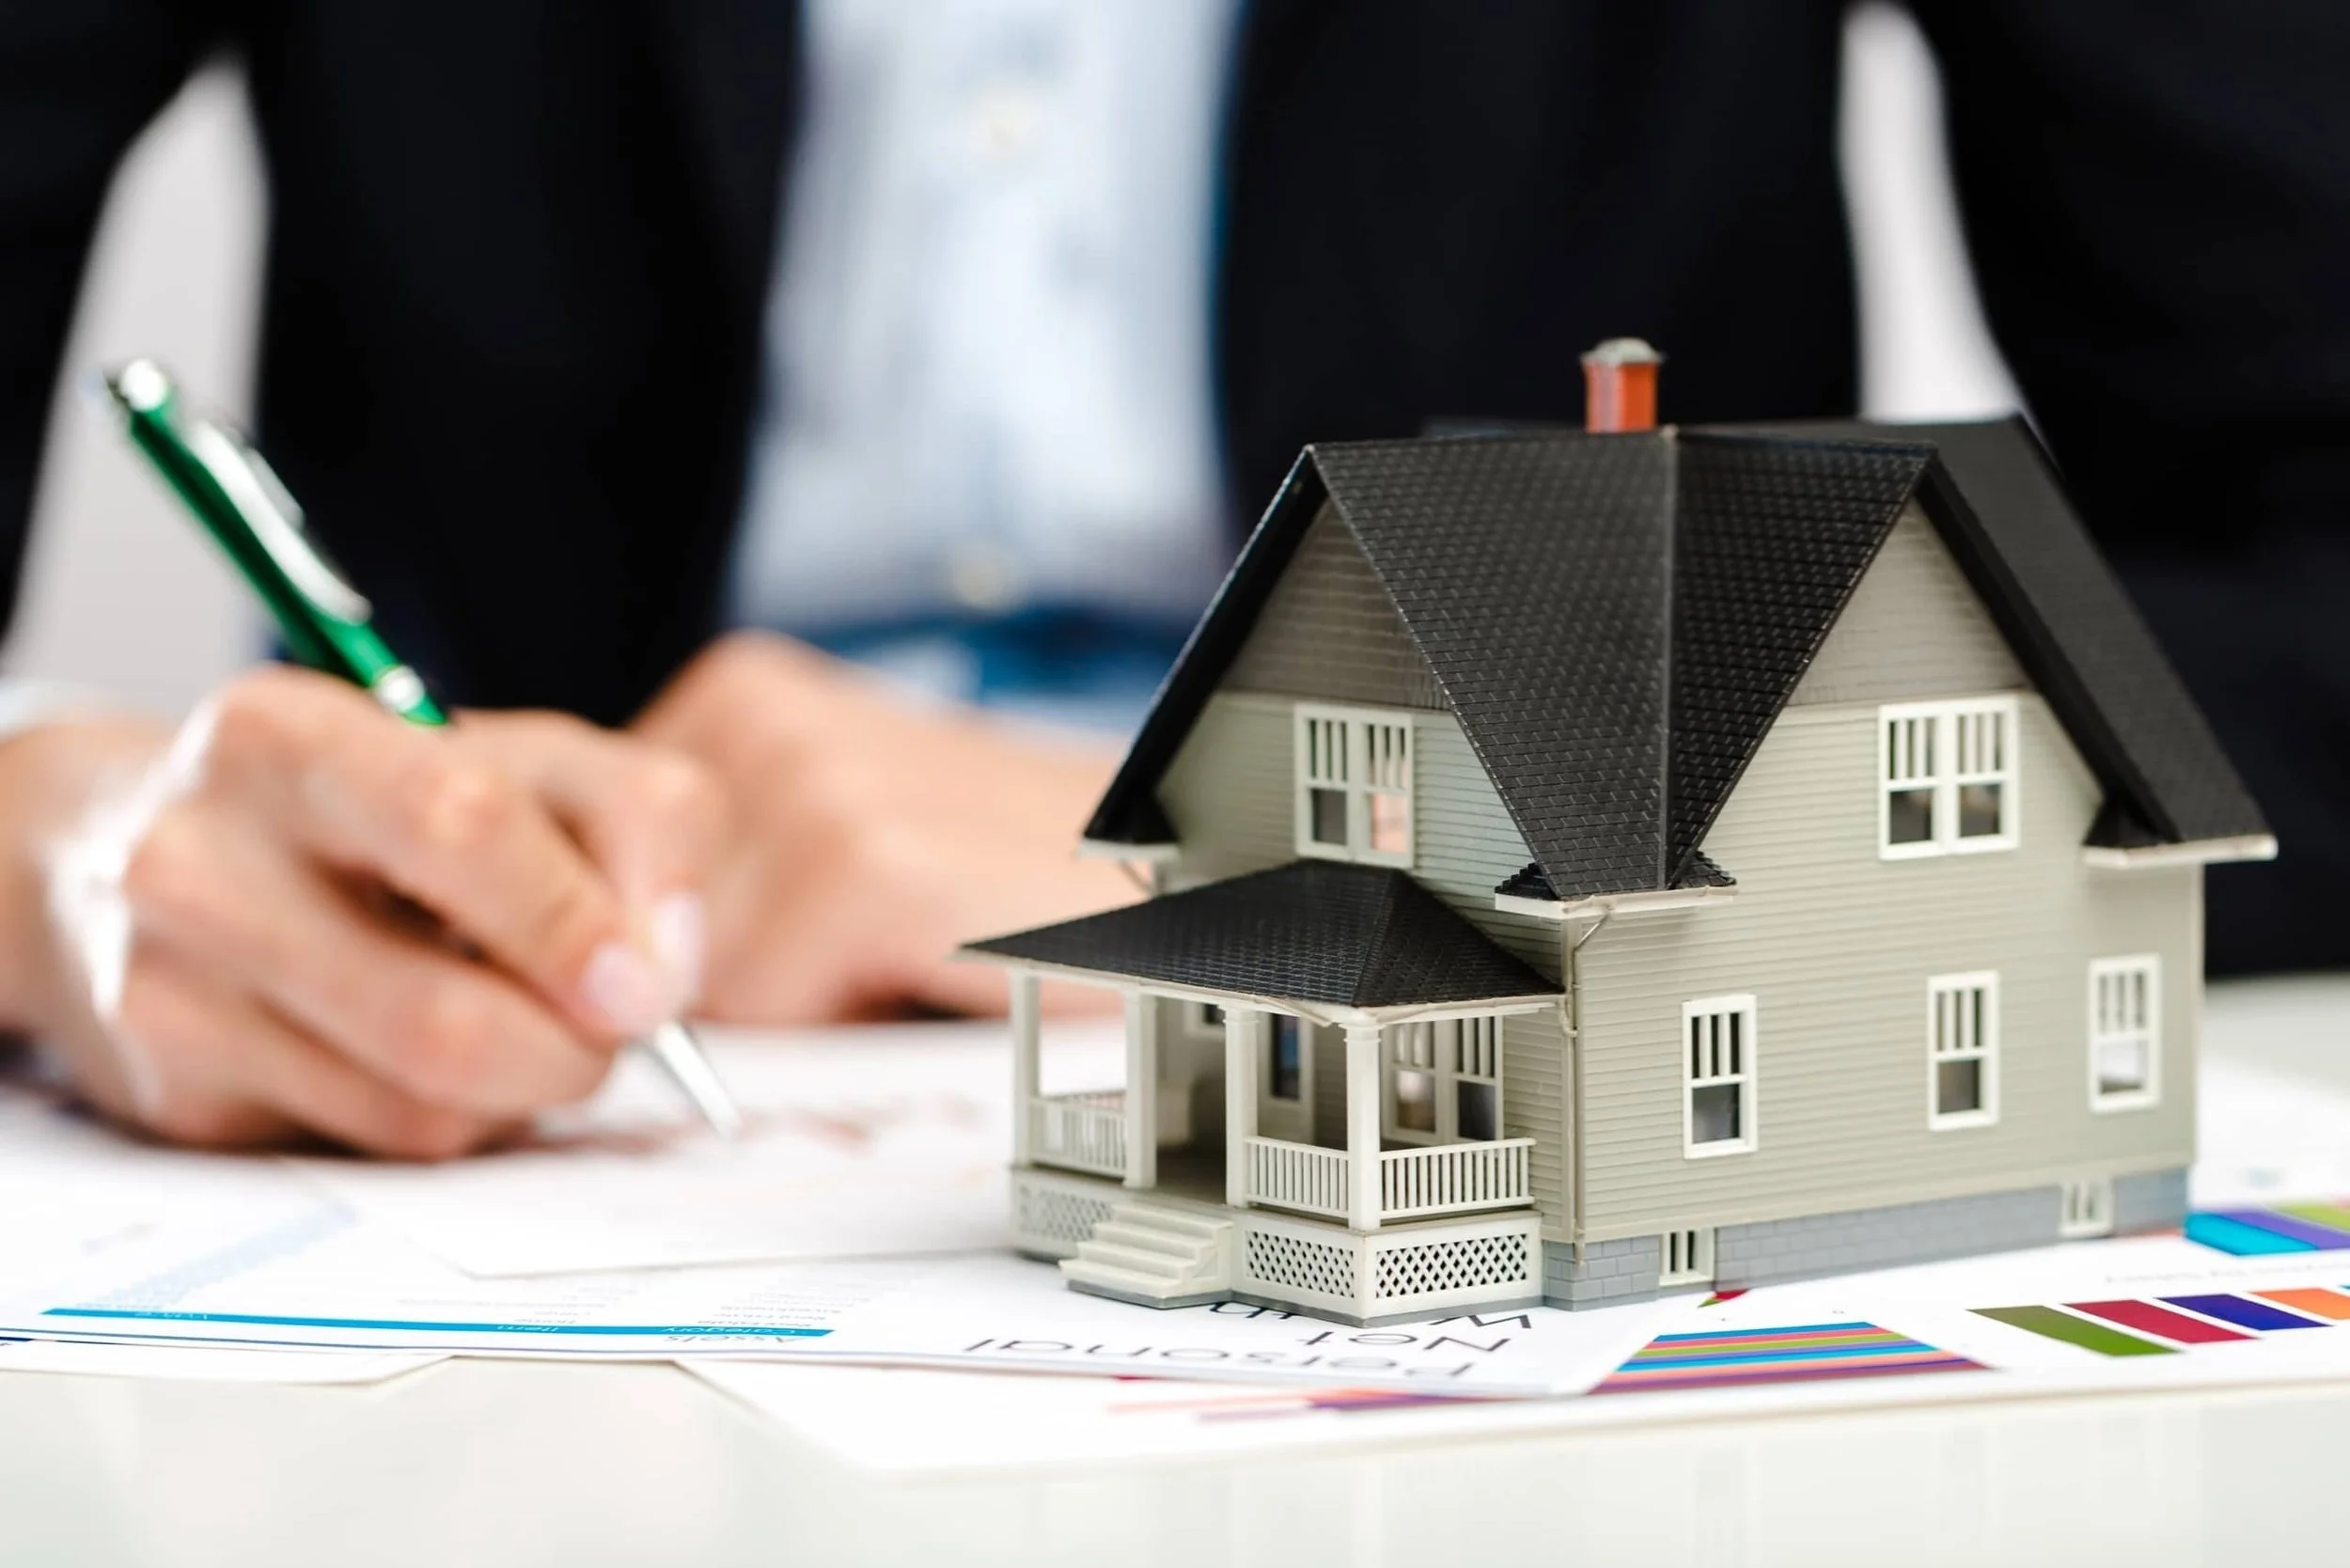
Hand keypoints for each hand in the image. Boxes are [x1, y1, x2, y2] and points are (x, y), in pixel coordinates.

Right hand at [2, 666, 722, 1156]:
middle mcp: (198, 861)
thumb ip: (642, 821)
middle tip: (615, 1023)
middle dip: (573, 1046)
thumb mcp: (528, 759)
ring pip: (425, 1107)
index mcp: (289, 738)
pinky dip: (457, 1114)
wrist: (143, 854)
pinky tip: (429, 1049)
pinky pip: (383, 1144)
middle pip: (445, 1019)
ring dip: (527, 1086)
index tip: (648, 982)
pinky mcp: (182, 1097)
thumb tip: (663, 972)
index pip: (463, 826)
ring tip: (519, 1016)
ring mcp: (172, 990)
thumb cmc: (383, 803)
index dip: (579, 921)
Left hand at [634, 632, 1136, 1021]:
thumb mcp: (830, 856)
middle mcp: (755, 711)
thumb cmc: (1010, 883)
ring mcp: (811, 777)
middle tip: (864, 957)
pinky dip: (841, 1024)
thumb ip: (700, 885)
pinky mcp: (868, 860)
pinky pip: (763, 1001)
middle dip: (716, 983)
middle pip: (617, 928)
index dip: (633, 947)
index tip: (723, 965)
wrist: (1180, 880)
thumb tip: (585, 975)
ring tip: (912, 948)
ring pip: (688, 977)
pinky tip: (933, 964)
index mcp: (738, 699)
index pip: (570, 871)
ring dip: (792, 1006)